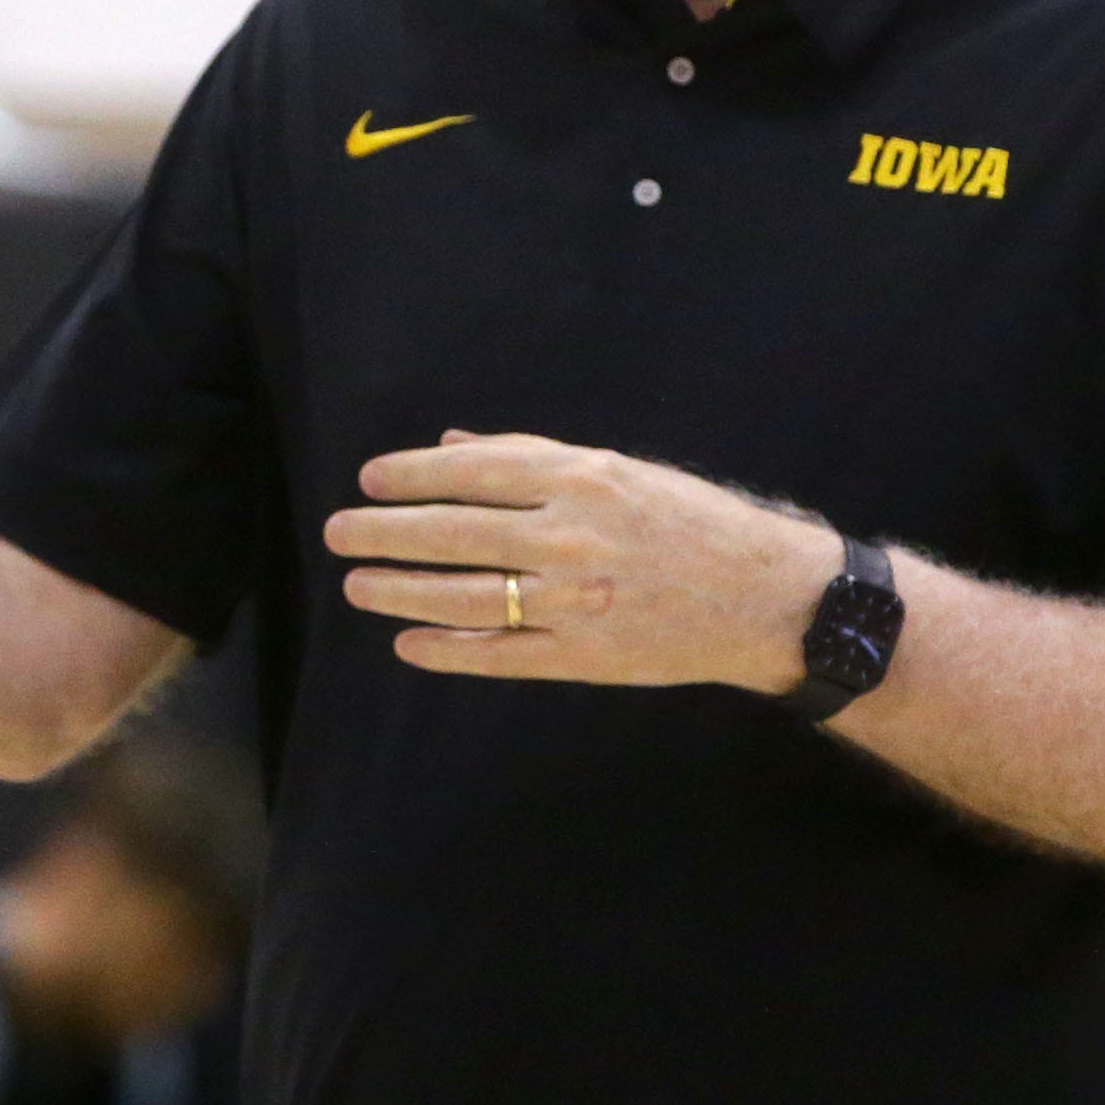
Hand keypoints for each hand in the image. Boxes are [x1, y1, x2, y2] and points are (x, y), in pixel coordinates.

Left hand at [322, 431, 829, 689]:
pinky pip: (500, 655)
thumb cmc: (688, 522)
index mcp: (581, 480)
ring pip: (465, 596)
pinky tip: (409, 645)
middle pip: (455, 533)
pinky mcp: (585, 656)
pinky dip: (449, 651)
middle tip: (339, 534)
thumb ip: (532, 458)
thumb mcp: (617, 470)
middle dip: (385, 533)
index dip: (411, 476)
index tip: (368, 479)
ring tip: (358, 586)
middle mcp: (572, 537)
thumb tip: (452, 448)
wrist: (765, 595)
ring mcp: (575, 601)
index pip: (473, 472)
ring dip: (401, 592)